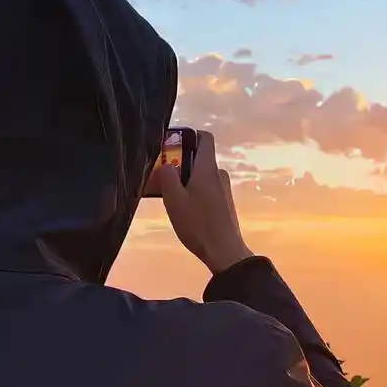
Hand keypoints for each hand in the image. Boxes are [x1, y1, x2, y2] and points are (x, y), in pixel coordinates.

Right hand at [157, 130, 252, 273]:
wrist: (224, 251)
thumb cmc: (197, 223)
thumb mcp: (174, 200)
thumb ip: (167, 177)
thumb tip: (167, 165)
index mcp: (208, 168)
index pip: (204, 137)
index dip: (189, 135)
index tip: (171, 144)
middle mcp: (219, 174)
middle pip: (199, 158)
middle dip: (180, 163)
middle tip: (161, 177)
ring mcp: (224, 188)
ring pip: (202, 175)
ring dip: (186, 180)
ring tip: (169, 196)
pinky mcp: (225, 202)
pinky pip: (207, 188)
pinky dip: (194, 192)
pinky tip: (184, 210)